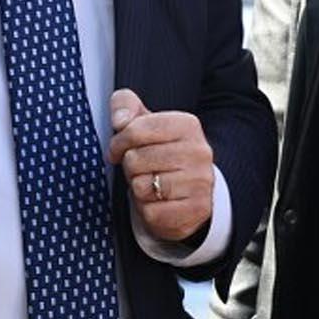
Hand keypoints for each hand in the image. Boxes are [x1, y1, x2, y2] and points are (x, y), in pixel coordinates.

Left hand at [108, 90, 213, 245]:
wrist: (189, 191)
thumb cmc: (160, 153)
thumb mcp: (144, 123)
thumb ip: (125, 106)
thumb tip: (120, 121)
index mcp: (187, 125)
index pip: (135, 129)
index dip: (118, 142)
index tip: (117, 149)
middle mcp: (199, 152)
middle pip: (134, 159)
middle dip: (129, 167)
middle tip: (141, 169)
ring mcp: (201, 182)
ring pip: (141, 187)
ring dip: (138, 189)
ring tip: (151, 185)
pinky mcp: (197, 210)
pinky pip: (151, 212)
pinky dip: (147, 210)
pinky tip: (159, 202)